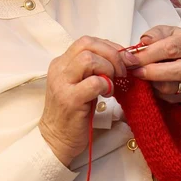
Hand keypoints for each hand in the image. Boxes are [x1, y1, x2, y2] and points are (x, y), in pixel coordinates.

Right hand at [39, 36, 139, 166]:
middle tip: (123, 71)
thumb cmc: (74, 114)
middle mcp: (59, 69)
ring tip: (113, 84)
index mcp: (62, 63)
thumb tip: (122, 59)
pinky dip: (107, 86)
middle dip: (113, 55)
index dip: (110, 47)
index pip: (87, 41)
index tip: (124, 60)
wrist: (56, 139)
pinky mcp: (70, 100)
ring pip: (89, 59)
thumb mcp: (82, 86)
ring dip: (109, 69)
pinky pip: (94, 82)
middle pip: (88, 44)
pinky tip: (108, 96)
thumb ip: (95, 70)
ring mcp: (62, 84)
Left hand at [131, 26, 180, 102]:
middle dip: (153, 72)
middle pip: (179, 72)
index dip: (149, 54)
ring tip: (143, 74)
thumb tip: (144, 42)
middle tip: (135, 71)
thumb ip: (156, 34)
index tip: (132, 57)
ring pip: (171, 88)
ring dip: (152, 82)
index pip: (171, 49)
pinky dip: (156, 90)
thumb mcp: (168, 33)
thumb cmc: (179, 45)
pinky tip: (152, 81)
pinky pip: (167, 97)